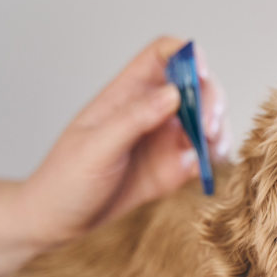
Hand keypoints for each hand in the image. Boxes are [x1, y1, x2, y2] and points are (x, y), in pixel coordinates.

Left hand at [17, 37, 229, 246]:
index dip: (187, 54)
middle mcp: (151, 112)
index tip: (200, 73)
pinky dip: (214, 159)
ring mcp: (165, 140)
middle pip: (196, 87)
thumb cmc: (65, 179)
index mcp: (127, 94)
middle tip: (207, 127)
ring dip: (218, 131)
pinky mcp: (173, 169)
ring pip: (207, 121)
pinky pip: (204, 156)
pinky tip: (206, 170)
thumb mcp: (95, 148)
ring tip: (210, 151)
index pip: (163, 55)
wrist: (58, 222)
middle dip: (210, 100)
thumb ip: (134, 119)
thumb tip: (173, 94)